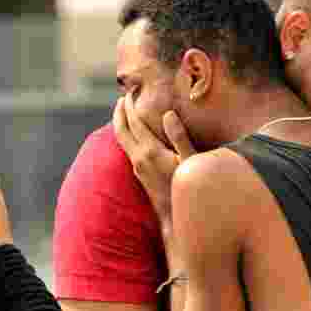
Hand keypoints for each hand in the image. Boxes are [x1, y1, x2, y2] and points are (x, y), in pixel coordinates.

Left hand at [112, 95, 197, 224]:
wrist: (176, 218)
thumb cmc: (188, 189)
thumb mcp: (190, 161)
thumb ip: (179, 137)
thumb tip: (168, 114)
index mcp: (150, 152)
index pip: (135, 123)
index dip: (132, 105)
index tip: (132, 91)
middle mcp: (139, 159)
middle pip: (121, 130)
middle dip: (120, 112)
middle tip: (123, 97)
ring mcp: (137, 168)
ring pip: (122, 140)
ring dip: (121, 123)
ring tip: (125, 111)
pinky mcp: (139, 175)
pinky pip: (127, 149)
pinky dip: (126, 135)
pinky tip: (134, 134)